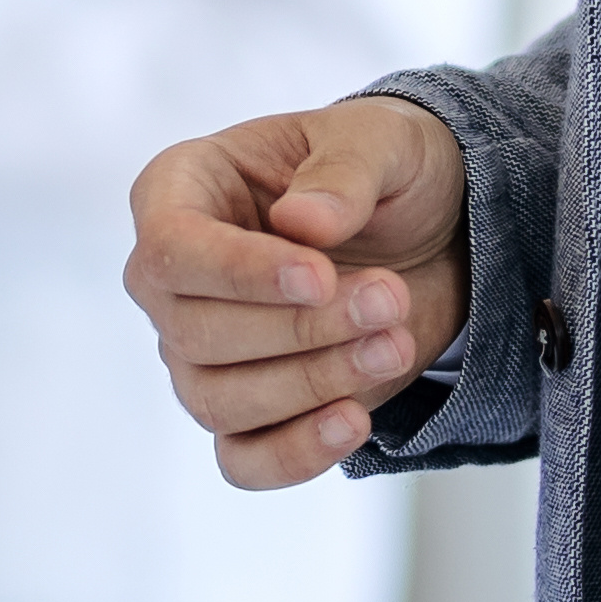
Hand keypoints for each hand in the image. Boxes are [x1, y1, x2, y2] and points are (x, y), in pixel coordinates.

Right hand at [120, 97, 468, 486]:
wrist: (430, 234)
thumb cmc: (383, 170)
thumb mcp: (381, 141)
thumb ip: (344, 171)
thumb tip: (300, 225)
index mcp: (179, 191)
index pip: (171, 247)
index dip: (239, 273)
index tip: (322, 276)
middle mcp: (172, 280)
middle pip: (195, 332)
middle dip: (302, 327)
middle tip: (392, 297)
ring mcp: (199, 353)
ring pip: (218, 399)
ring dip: (313, 382)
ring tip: (396, 344)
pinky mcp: (248, 412)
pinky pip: (242, 460)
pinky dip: (293, 454)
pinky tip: (354, 422)